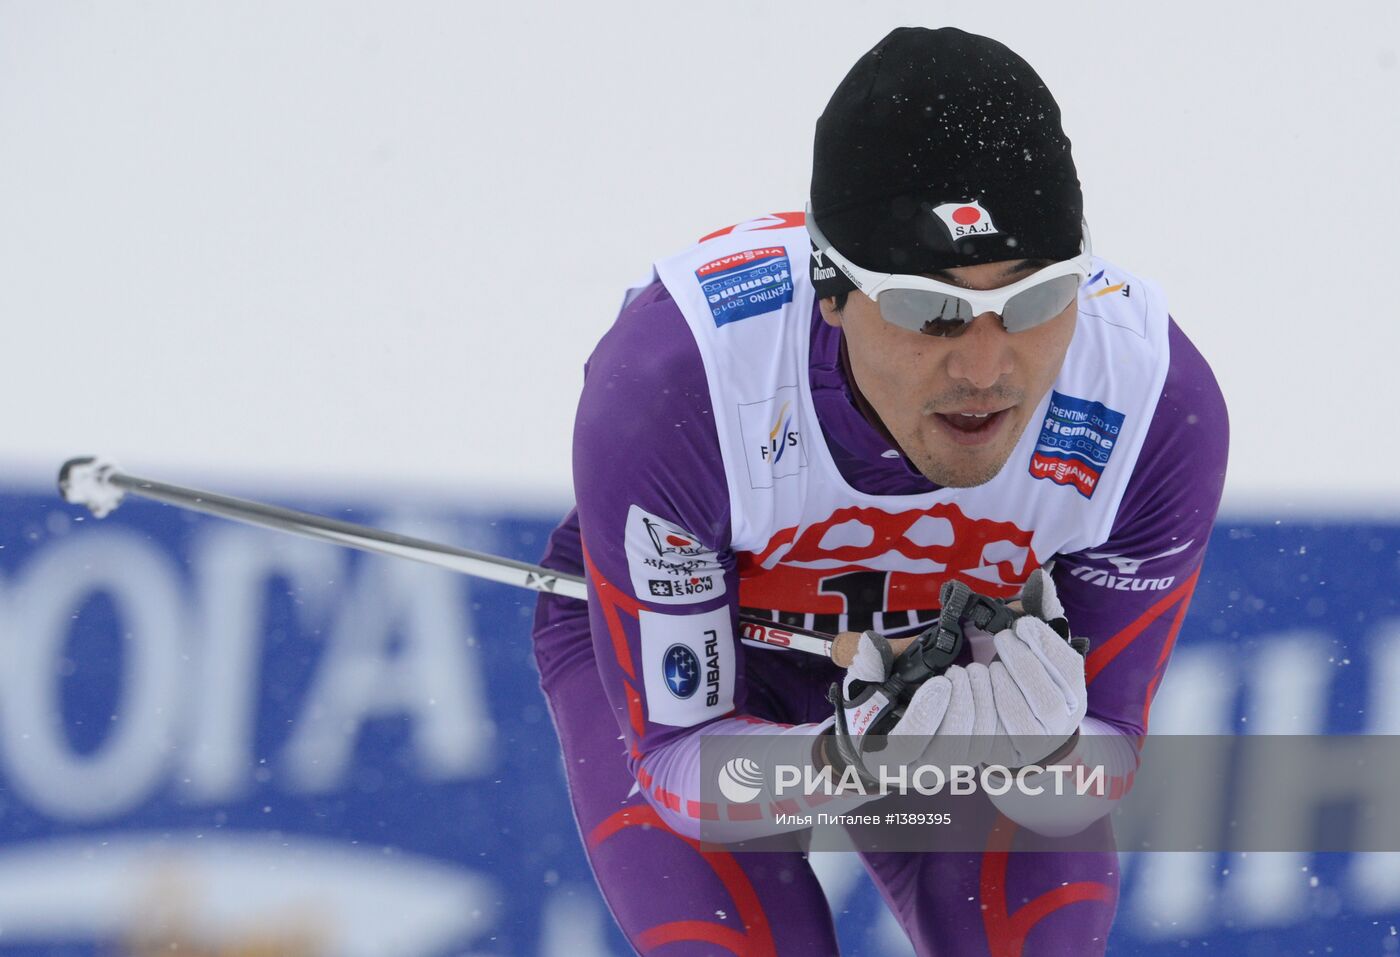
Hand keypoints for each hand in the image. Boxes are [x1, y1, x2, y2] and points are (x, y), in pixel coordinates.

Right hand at [831, 631, 996, 776]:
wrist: (888, 733)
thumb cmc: (872, 709)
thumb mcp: (861, 687)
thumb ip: (866, 668)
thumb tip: (869, 646)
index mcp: (884, 757)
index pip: (908, 744)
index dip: (925, 714)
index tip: (939, 681)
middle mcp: (918, 771)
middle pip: (949, 750)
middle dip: (960, 707)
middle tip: (959, 671)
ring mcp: (948, 767)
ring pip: (975, 747)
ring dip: (982, 706)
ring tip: (976, 672)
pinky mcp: (970, 756)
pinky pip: (992, 742)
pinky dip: (996, 712)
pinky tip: (990, 683)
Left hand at [987, 570, 1087, 767]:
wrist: (1008, 722)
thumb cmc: (1023, 673)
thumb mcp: (1034, 644)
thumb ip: (1041, 612)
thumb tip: (1042, 578)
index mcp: (1074, 692)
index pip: (1070, 669)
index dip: (1046, 645)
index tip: (1022, 623)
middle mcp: (1062, 723)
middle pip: (1049, 700)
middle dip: (1023, 665)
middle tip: (1001, 639)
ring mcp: (1035, 744)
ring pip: (1023, 722)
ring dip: (1002, 688)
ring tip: (983, 666)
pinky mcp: (1004, 755)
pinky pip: (992, 738)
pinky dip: (979, 708)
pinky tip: (967, 684)